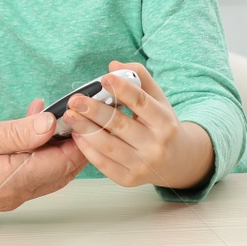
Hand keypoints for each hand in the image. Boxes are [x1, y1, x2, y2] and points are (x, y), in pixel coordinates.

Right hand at [0, 111, 86, 218]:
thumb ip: (15, 133)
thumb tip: (51, 124)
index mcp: (15, 180)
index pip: (67, 161)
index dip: (81, 135)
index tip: (86, 110)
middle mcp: (17, 193)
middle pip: (64, 169)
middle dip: (75, 139)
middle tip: (76, 108)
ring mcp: (8, 195)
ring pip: (49, 171)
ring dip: (56, 144)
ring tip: (52, 112)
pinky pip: (31, 172)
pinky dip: (38, 151)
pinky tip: (29, 127)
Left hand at [62, 61, 213, 190]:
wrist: (177, 161)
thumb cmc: (162, 125)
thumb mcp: (157, 99)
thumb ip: (138, 77)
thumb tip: (113, 66)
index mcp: (165, 122)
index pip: (141, 103)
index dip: (122, 90)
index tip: (104, 78)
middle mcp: (156, 145)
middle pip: (120, 124)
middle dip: (94, 111)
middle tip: (75, 100)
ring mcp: (142, 165)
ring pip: (108, 145)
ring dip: (85, 129)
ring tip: (70, 115)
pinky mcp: (128, 179)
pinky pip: (103, 164)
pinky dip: (87, 149)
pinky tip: (77, 134)